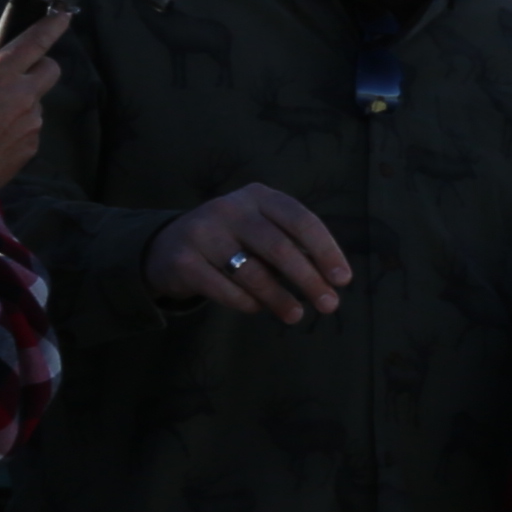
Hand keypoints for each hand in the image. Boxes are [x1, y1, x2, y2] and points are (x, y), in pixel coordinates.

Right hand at [0, 10, 65, 183]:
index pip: (34, 43)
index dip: (52, 27)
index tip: (63, 18)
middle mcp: (23, 95)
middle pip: (51, 69)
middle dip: (39, 65)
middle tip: (14, 72)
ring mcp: (31, 121)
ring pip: (37, 99)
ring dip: (22, 99)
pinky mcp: (33, 144)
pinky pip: (31, 125)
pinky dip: (18, 124)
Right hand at [154, 181, 353, 322]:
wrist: (169, 246)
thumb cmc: (234, 241)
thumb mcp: (263, 231)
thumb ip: (294, 248)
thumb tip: (331, 281)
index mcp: (259, 196)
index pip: (301, 221)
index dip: (326, 251)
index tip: (343, 280)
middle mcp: (229, 208)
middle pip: (279, 247)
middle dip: (309, 280)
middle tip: (329, 305)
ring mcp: (202, 232)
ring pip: (251, 271)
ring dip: (279, 298)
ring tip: (296, 315)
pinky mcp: (183, 260)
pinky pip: (225, 289)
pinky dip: (247, 303)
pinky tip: (256, 307)